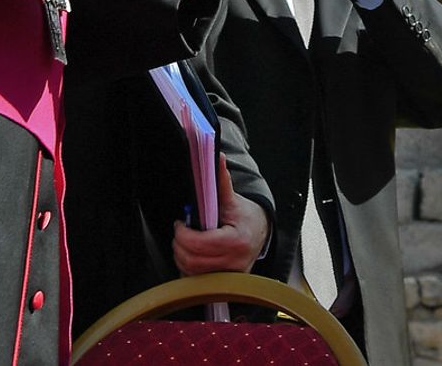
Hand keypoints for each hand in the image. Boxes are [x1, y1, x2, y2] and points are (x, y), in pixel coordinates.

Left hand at [171, 159, 269, 274]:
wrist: (262, 233)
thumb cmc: (246, 217)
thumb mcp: (233, 199)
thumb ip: (221, 181)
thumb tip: (217, 158)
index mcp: (236, 240)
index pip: (200, 243)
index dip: (183, 234)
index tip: (180, 224)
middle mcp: (235, 262)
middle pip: (192, 260)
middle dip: (179, 245)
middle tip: (180, 232)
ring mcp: (230, 275)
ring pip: (192, 273)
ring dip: (182, 257)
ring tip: (185, 242)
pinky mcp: (225, 282)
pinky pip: (198, 280)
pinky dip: (190, 268)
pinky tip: (193, 254)